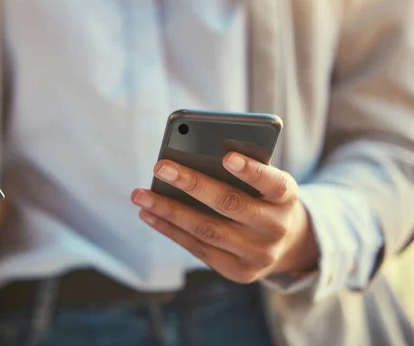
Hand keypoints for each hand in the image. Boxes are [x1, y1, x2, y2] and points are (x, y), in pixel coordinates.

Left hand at [131, 152, 318, 282]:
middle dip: (191, 184)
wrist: (288, 245)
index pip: (274, 183)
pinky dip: (169, 229)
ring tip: (140, 194)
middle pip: (230, 204)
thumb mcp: (265, 182)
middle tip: (160, 167)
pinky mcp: (238, 272)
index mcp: (287, 198)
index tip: (227, 156)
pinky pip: (198, 248)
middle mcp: (276, 228)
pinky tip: (148, 213)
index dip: (252, 171)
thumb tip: (189, 158)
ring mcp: (257, 254)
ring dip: (168, 210)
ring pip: (206, 229)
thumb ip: (240, 169)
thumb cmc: (265, 198)